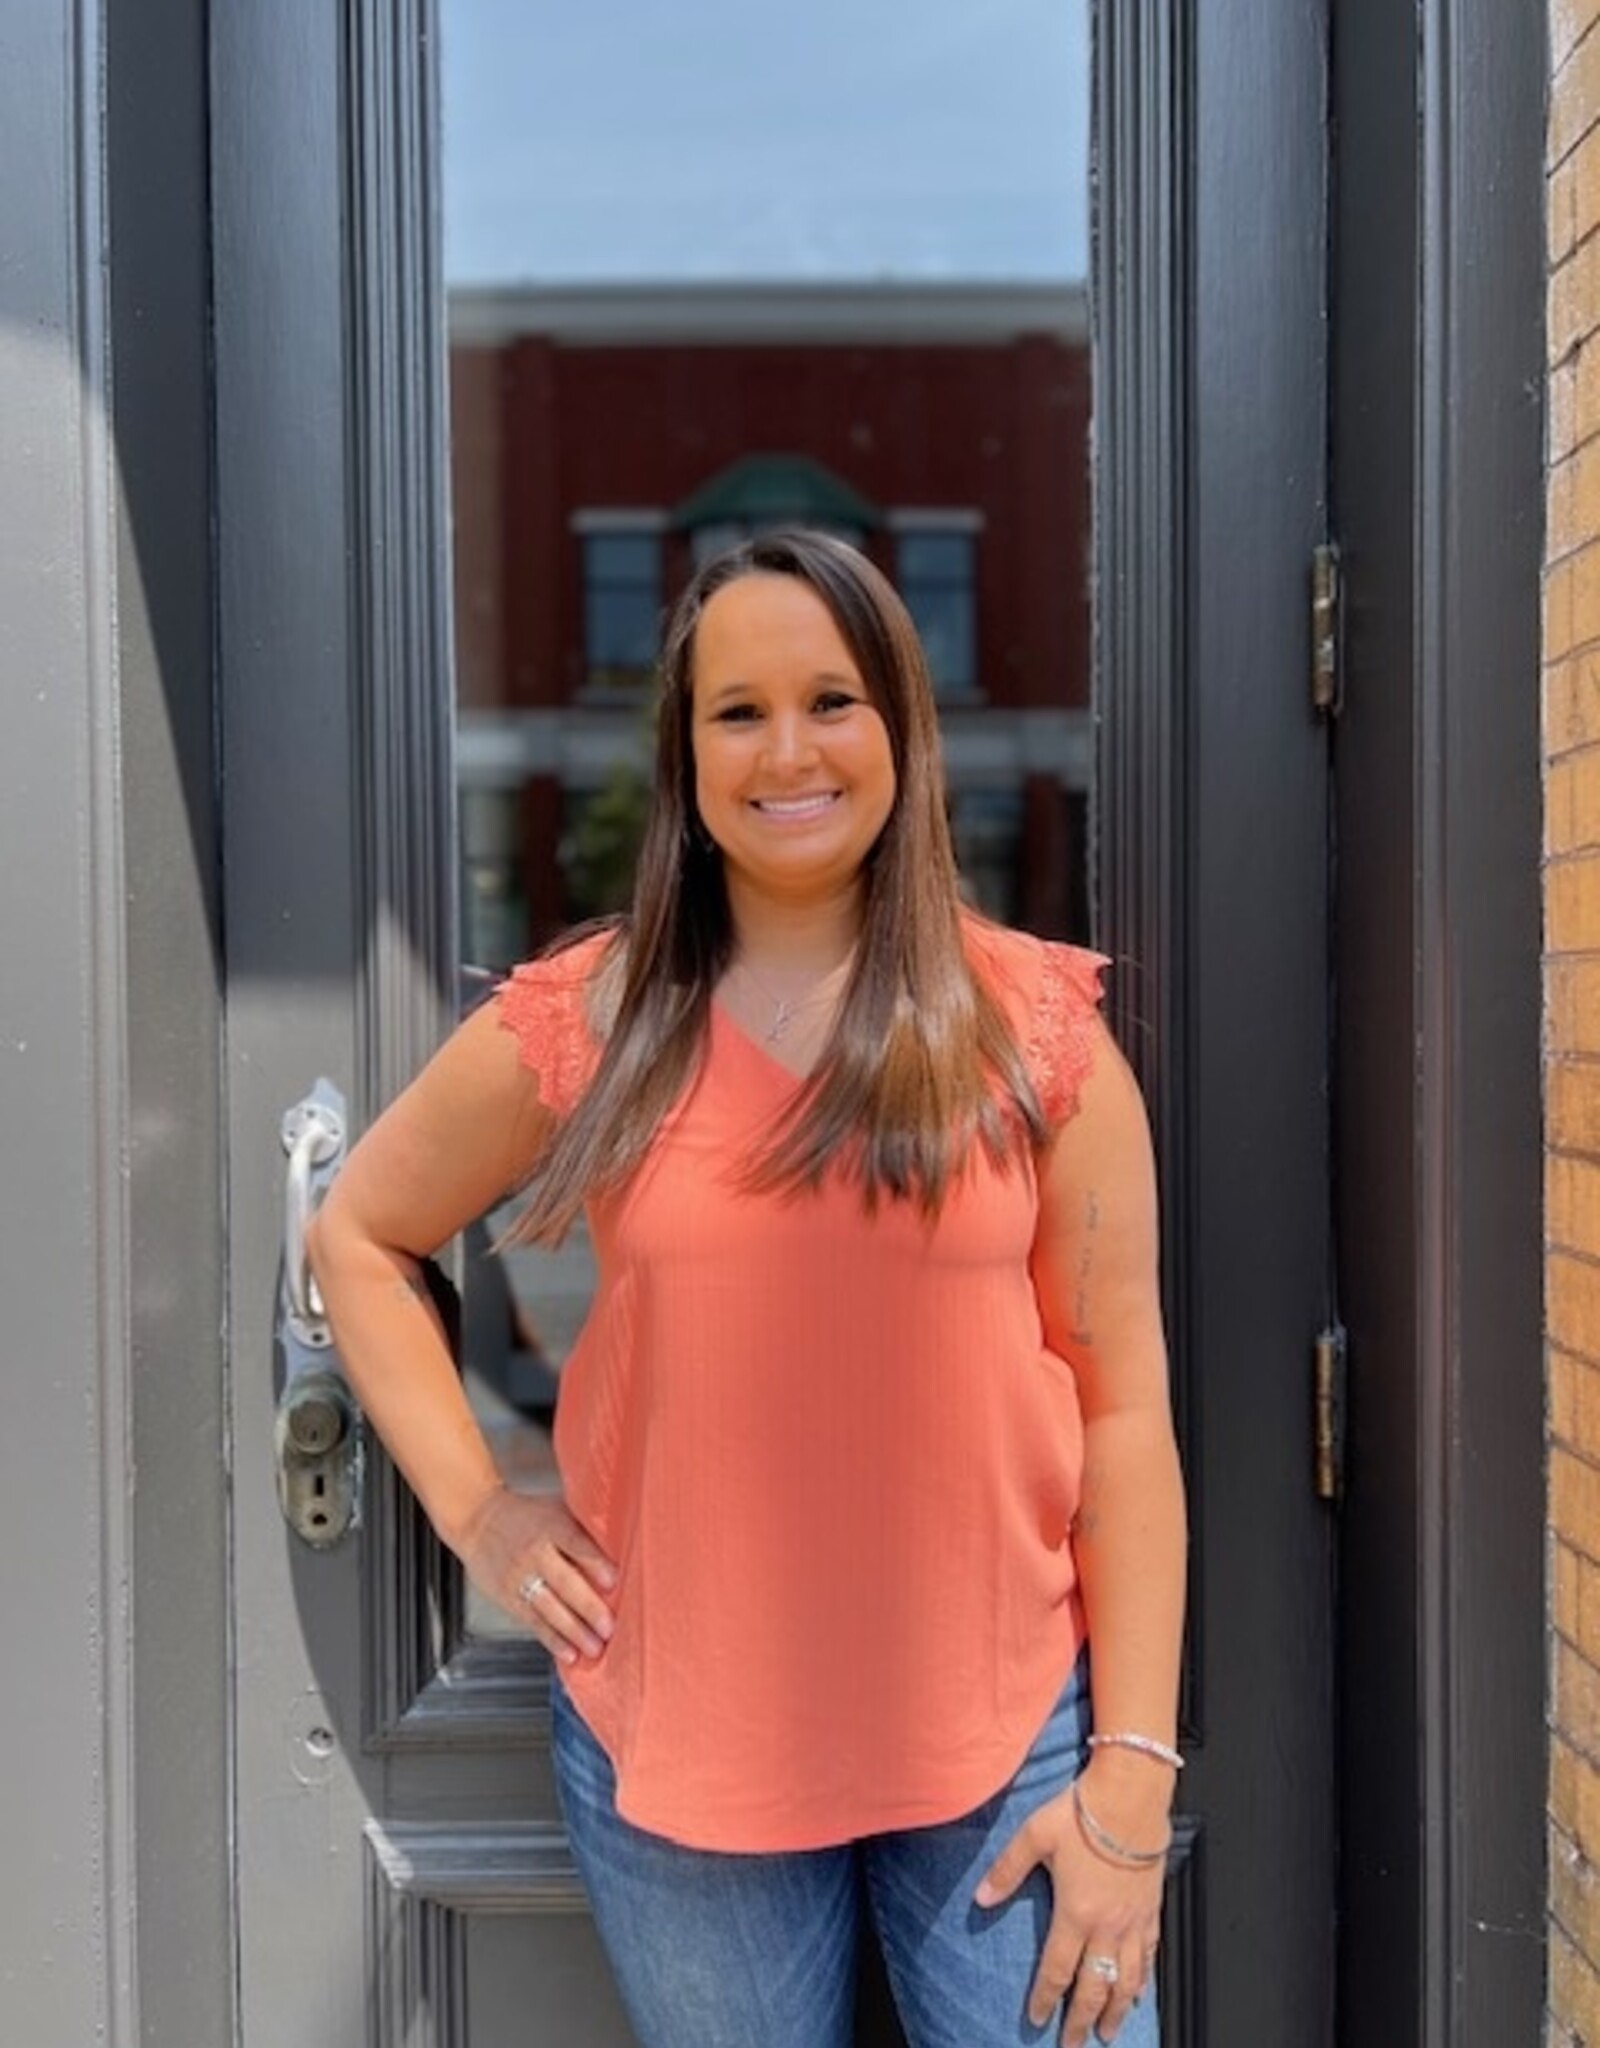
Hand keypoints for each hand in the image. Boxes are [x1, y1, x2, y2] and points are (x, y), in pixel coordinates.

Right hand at [454, 1484, 618, 1663]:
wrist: (477, 1521)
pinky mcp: (508, 1598)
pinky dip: (553, 1640)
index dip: (595, 1562)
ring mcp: (520, 1578)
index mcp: (551, 1526)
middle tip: (609, 1627)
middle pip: (564, 1582)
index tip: (613, 1581)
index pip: (575, 1543)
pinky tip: (570, 1653)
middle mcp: (535, 1553)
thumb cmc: (527, 1517)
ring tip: (596, 1648)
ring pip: (549, 1608)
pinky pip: (533, 1622)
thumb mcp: (555, 1510)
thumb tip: (621, 1551)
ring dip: (574, 1631)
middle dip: (588, 1607)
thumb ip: (582, 1530)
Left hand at [975, 1761, 1165, 2044]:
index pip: (1057, 1970)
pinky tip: (1139, 1989)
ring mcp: (1133, 1920)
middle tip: (1073, 2043)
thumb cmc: (1084, 1811)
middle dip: (1081, 2020)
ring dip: (1116, 2010)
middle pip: (1093, 1987)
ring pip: (1126, 1980)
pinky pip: (1149, 1955)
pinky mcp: (1152, 1908)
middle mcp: (1107, 1924)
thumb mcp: (1034, 1835)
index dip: (1046, 1999)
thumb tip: (980, 1898)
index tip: (1037, 2019)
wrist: (1131, 1793)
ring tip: (1109, 2031)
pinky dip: (1143, 1979)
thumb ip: (1006, 1871)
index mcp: (1076, 1912)